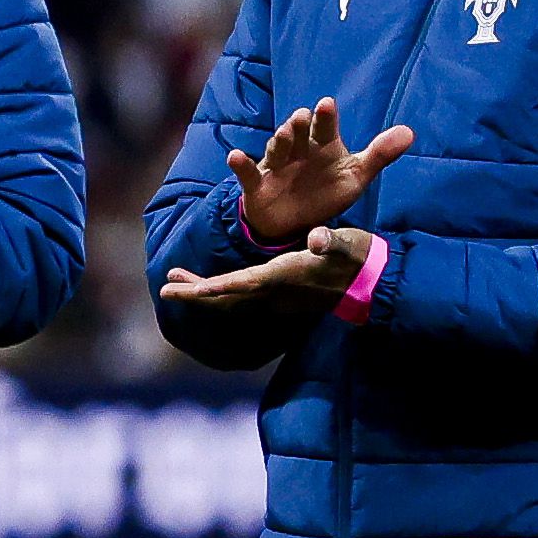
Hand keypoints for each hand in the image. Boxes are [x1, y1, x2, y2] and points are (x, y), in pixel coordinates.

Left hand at [159, 225, 373, 321]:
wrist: (371, 280)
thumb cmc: (356, 256)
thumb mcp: (344, 243)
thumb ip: (329, 241)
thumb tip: (317, 239)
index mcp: (282, 276)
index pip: (238, 284)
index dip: (209, 287)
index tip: (183, 289)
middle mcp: (274, 291)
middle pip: (226, 296)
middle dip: (195, 292)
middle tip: (165, 287)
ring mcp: (277, 296)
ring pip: (231, 298)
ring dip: (203, 290)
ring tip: (176, 281)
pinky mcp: (281, 294)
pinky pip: (242, 296)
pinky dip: (219, 291)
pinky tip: (208, 284)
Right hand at [228, 98, 413, 247]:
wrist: (292, 221)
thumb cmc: (326, 191)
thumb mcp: (355, 175)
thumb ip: (379, 155)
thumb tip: (410, 132)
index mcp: (322, 146)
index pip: (325, 127)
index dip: (325, 117)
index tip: (327, 104)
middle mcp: (299, 150)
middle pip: (298, 133)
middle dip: (299, 125)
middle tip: (301, 117)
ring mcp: (277, 165)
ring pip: (276, 147)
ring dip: (279, 140)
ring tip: (283, 133)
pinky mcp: (257, 183)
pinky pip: (248, 172)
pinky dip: (241, 164)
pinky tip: (234, 156)